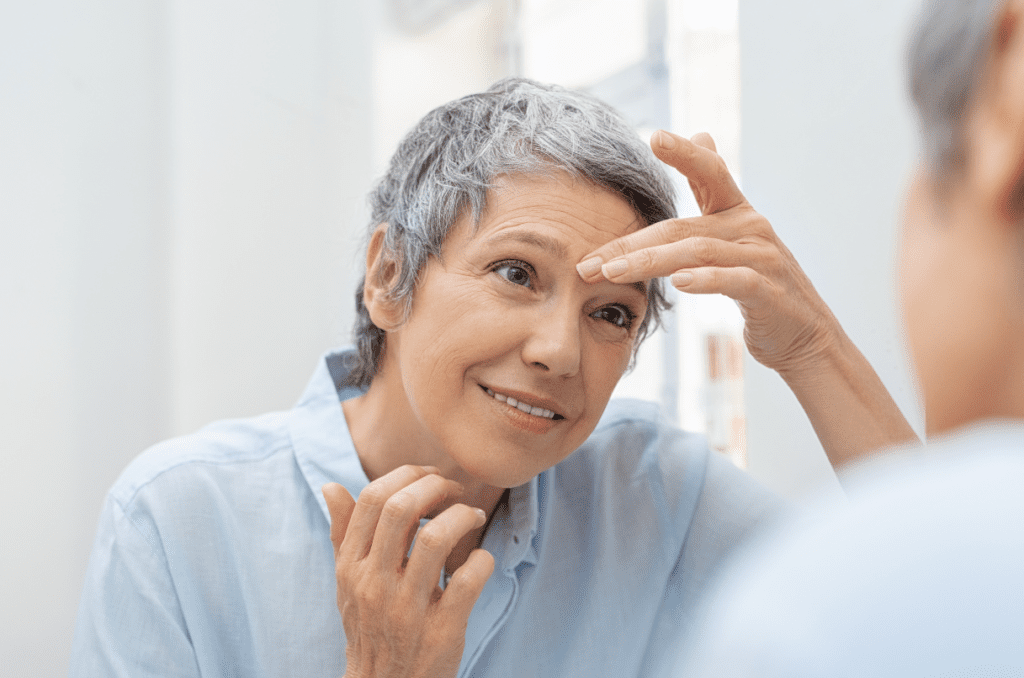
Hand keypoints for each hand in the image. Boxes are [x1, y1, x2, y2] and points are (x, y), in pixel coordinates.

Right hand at [322, 466, 494, 677]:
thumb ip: (342, 533)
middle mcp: (374, 584)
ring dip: (462, 516)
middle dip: (435, 487)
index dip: (406, 476)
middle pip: (402, 509)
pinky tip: (481, 560)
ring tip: (472, 516)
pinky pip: (468, 581)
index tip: (430, 478)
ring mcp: (407, 608)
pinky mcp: (441, 630)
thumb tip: (332, 487)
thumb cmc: (369, 627)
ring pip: (436, 538)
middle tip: (455, 491)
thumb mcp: (347, 583)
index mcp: (351, 566)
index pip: (372, 499)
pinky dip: (482, 560)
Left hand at [576, 130, 838, 377]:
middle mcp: (751, 227)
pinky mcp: (769, 292)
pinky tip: (678, 284)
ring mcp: (762, 258)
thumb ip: (714, 190)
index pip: (710, 173)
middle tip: (588, 262)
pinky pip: (732, 281)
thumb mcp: (736, 234)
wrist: (805, 335)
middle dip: (629, 244)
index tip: (654, 138)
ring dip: (648, 263)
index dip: (685, 155)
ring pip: (697, 252)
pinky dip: (704, 281)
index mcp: (738, 212)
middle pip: (680, 228)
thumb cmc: (759, 286)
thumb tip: (701, 134)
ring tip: (611, 274)